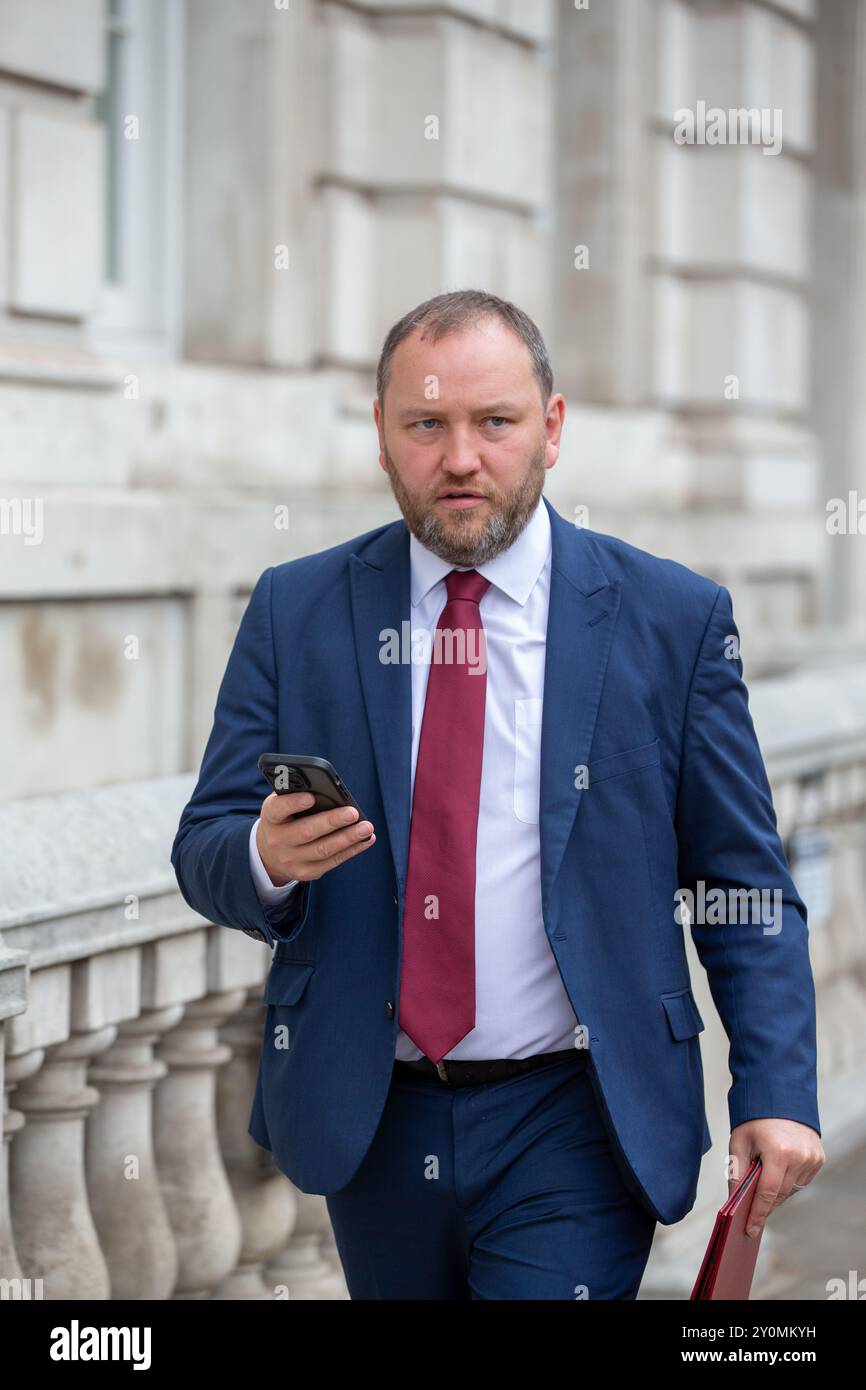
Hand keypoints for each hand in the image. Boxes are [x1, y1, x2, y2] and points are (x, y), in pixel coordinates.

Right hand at [256, 791, 375, 885]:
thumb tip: (326, 786)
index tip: (311, 797)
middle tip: (353, 812)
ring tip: (367, 827)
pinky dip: (352, 850)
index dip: (293, 803)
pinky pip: (332, 862)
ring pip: (323, 850)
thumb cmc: (285, 819)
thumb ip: (297, 793)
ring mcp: (291, 860)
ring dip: (348, 838)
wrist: (271, 853)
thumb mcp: (282, 804)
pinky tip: (366, 840)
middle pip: (306, 832)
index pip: (278, 809)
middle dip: (332, 822)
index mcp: (271, 817)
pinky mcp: (306, 872)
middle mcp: (278, 840)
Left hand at [728, 1118, 823, 1238]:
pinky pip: (801, 1181)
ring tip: (762, 1187)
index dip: (758, 1214)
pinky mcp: (819, 1158)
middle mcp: (799, 1156)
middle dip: (765, 1204)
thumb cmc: (755, 1119)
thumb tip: (734, 1202)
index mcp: (778, 1152)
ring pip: (791, 1190)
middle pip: (780, 1194)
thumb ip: (737, 1173)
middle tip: (751, 1215)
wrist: (779, 1097)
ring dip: (777, 1192)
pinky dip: (788, 1182)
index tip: (750, 1230)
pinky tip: (777, 1174)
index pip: (767, 1193)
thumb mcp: (739, 1143)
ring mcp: (812, 1158)